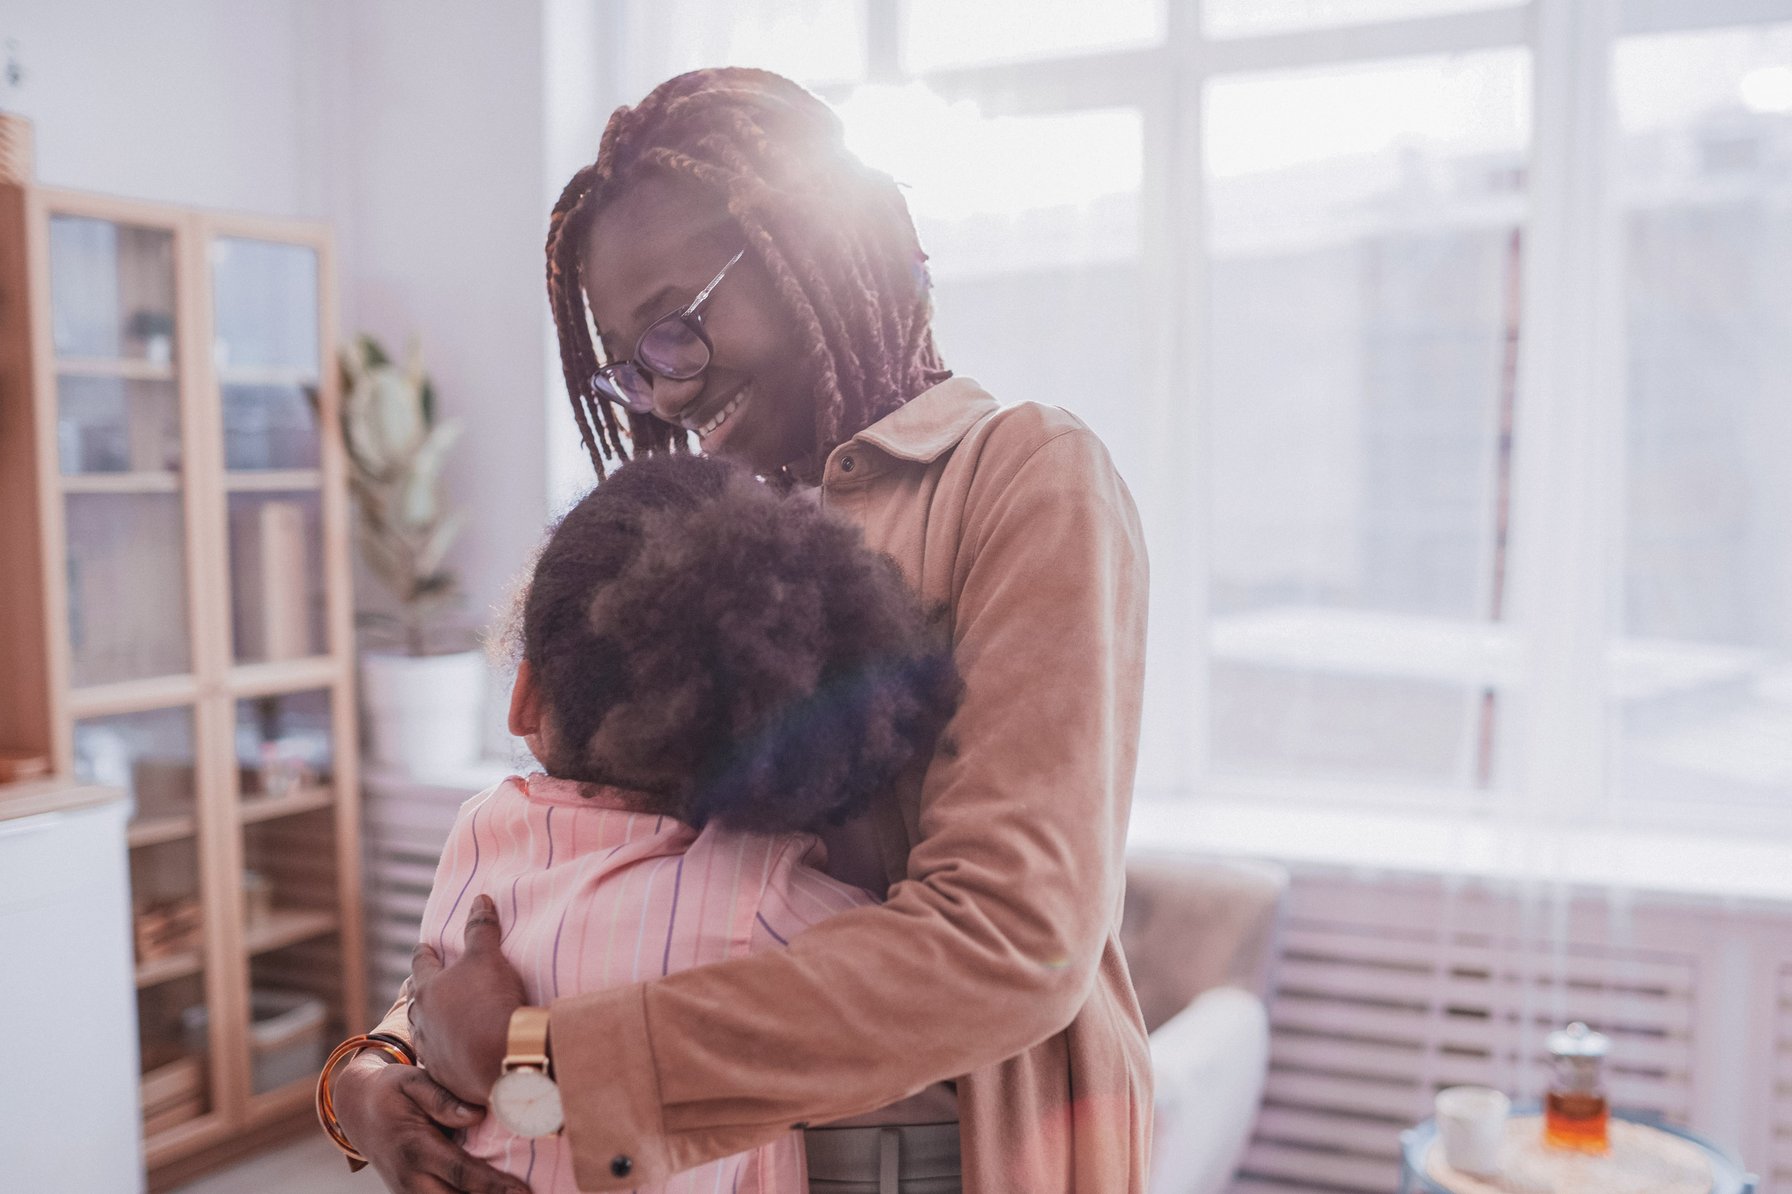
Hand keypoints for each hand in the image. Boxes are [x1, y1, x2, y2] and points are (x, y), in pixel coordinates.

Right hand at [332, 1054, 529, 1193]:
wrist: (358, 1110)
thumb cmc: (393, 1091)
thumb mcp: (413, 1081)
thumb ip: (443, 1099)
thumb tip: (477, 1115)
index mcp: (416, 1148)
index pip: (462, 1173)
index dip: (494, 1186)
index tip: (523, 1192)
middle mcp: (411, 1178)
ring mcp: (408, 1192)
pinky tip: (493, 1193)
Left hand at [410, 894, 527, 1105]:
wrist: (502, 1057)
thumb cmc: (490, 1001)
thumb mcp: (488, 957)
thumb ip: (481, 928)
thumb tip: (480, 899)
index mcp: (428, 988)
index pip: (421, 963)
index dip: (424, 952)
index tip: (424, 946)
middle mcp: (422, 1020)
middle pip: (416, 1000)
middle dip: (421, 990)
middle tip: (426, 984)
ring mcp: (431, 1050)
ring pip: (424, 1032)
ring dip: (431, 1024)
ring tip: (437, 1020)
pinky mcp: (445, 1075)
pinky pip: (441, 1059)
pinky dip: (446, 1051)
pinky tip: (455, 1051)